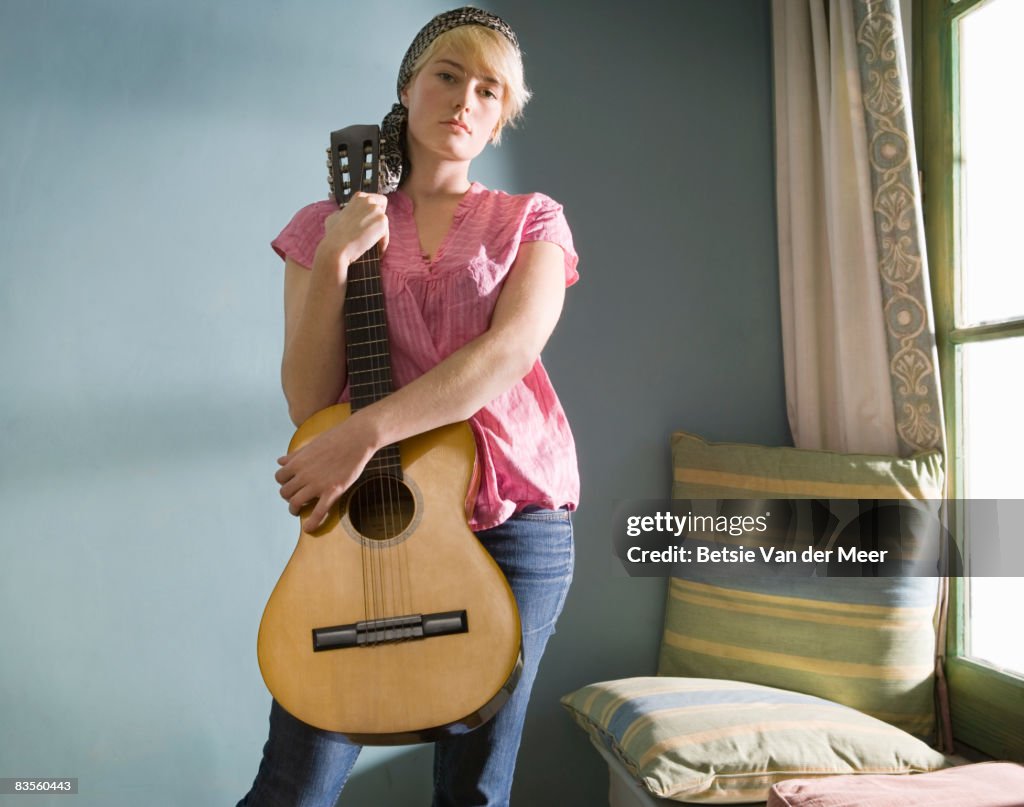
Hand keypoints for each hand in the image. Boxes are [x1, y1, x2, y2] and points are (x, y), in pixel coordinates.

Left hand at [275, 417, 378, 532]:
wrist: (357, 437)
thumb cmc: (336, 438)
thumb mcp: (311, 445)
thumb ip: (294, 455)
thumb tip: (280, 461)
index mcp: (298, 462)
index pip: (279, 477)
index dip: (284, 483)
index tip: (291, 485)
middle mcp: (304, 474)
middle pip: (285, 492)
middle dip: (288, 497)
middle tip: (296, 498)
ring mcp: (318, 484)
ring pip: (295, 503)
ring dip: (294, 509)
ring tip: (298, 511)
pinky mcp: (333, 490)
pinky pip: (318, 511)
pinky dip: (312, 523)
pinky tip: (309, 528)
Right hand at [312, 192, 388, 281]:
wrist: (337, 247)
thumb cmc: (334, 235)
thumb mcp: (334, 217)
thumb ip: (342, 213)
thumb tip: (342, 215)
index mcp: (359, 197)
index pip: (375, 200)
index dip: (372, 213)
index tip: (369, 222)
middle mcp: (369, 200)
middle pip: (382, 209)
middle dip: (378, 221)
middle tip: (371, 233)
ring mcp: (376, 210)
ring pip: (384, 223)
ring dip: (379, 234)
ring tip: (371, 244)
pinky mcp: (382, 222)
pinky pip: (386, 235)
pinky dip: (382, 244)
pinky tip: (375, 250)